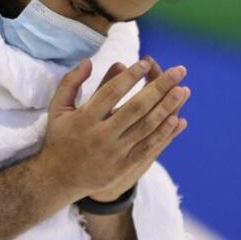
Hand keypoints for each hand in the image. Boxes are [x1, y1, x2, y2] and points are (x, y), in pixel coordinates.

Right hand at [36, 57, 189, 205]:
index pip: (112, 92)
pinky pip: (148, 147)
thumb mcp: (58, 108)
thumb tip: (88, 61)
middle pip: (136, 107)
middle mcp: (101, 135)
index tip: (147, 62)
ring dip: (167, 107)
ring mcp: (114, 152)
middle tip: (179, 71)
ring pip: (146, 127)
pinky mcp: (123, 166)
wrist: (59, 178)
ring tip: (183, 90)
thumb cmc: (60, 138)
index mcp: (84, 118)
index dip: (131, 76)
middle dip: (160, 87)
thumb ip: (71, 82)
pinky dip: (164, 133)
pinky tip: (177, 119)